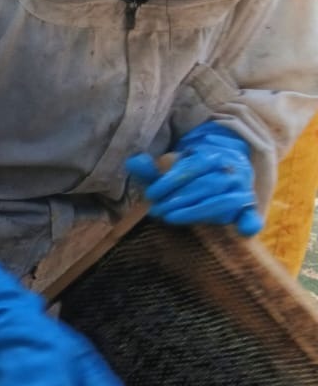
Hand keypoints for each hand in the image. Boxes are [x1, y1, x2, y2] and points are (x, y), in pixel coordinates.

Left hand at [126, 122, 261, 234]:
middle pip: (208, 184)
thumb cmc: (189, 174)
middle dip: (180, 198)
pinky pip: (253, 214)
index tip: (151, 194)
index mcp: (214, 155)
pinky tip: (244, 231)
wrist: (222, 170)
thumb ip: (151, 169)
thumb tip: (132, 162)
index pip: (194, 166)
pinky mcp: (248, 207)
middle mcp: (232, 170)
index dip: (171, 181)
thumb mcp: (169, 170)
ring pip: (225, 200)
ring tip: (171, 218)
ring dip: (198, 211)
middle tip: (158, 210)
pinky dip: (251, 221)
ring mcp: (243, 189)